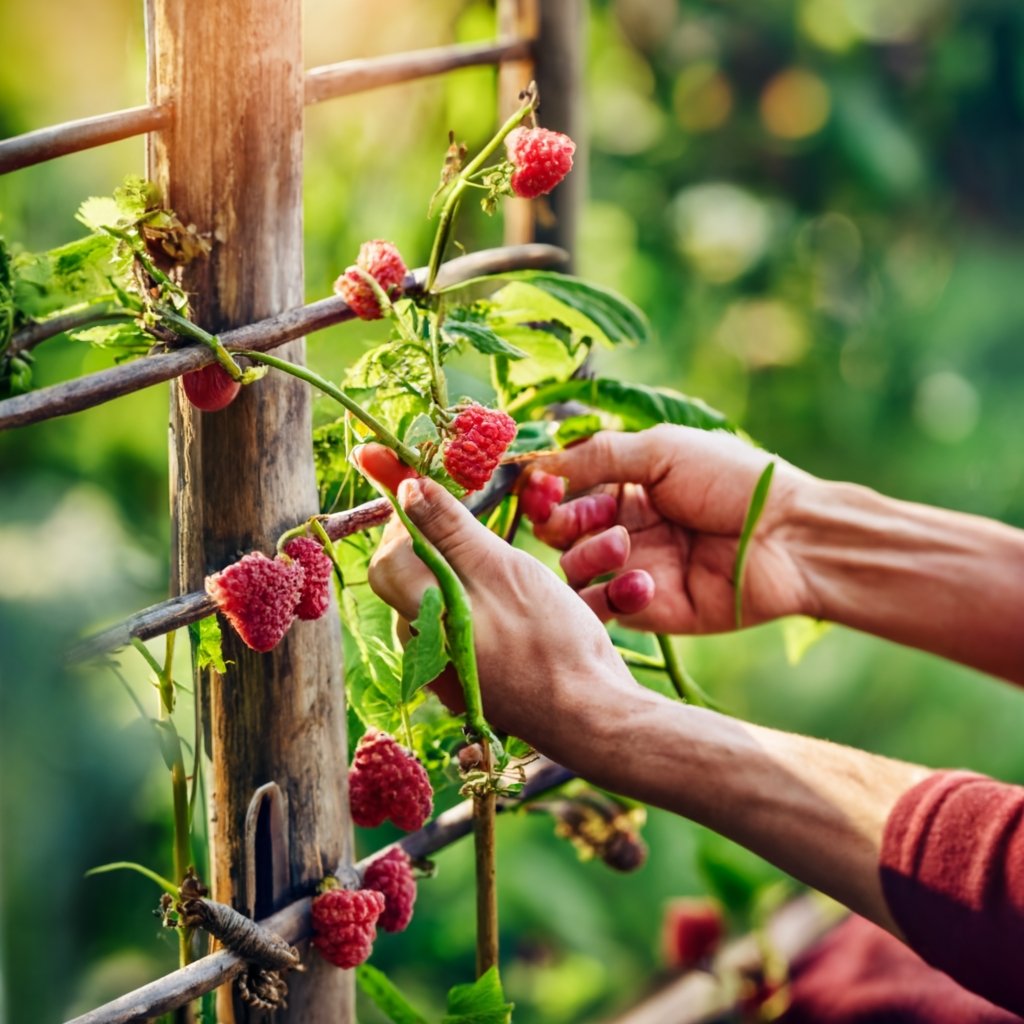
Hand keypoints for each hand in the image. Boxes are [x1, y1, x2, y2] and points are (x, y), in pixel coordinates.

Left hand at [356, 448, 638, 752]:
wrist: (592, 718)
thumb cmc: (551, 642)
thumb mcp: (503, 570)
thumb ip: (449, 527)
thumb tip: (404, 484)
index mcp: (420, 614)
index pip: (390, 552)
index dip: (410, 515)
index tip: (432, 483)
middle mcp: (423, 644)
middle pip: (414, 574)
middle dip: (442, 539)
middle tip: (481, 520)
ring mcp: (446, 666)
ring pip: (444, 598)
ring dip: (468, 570)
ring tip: (510, 566)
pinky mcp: (470, 678)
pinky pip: (465, 624)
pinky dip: (485, 601)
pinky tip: (520, 604)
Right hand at [533, 425, 816, 633]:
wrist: (788, 537)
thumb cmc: (733, 482)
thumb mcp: (662, 450)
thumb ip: (599, 456)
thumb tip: (539, 463)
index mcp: (630, 487)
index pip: (566, 492)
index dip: (547, 491)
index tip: (539, 487)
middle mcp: (627, 528)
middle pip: (561, 533)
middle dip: (562, 523)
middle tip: (587, 517)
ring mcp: (636, 569)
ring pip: (574, 571)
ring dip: (587, 555)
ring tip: (622, 544)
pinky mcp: (650, 610)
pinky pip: (606, 608)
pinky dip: (612, 594)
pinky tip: (644, 581)